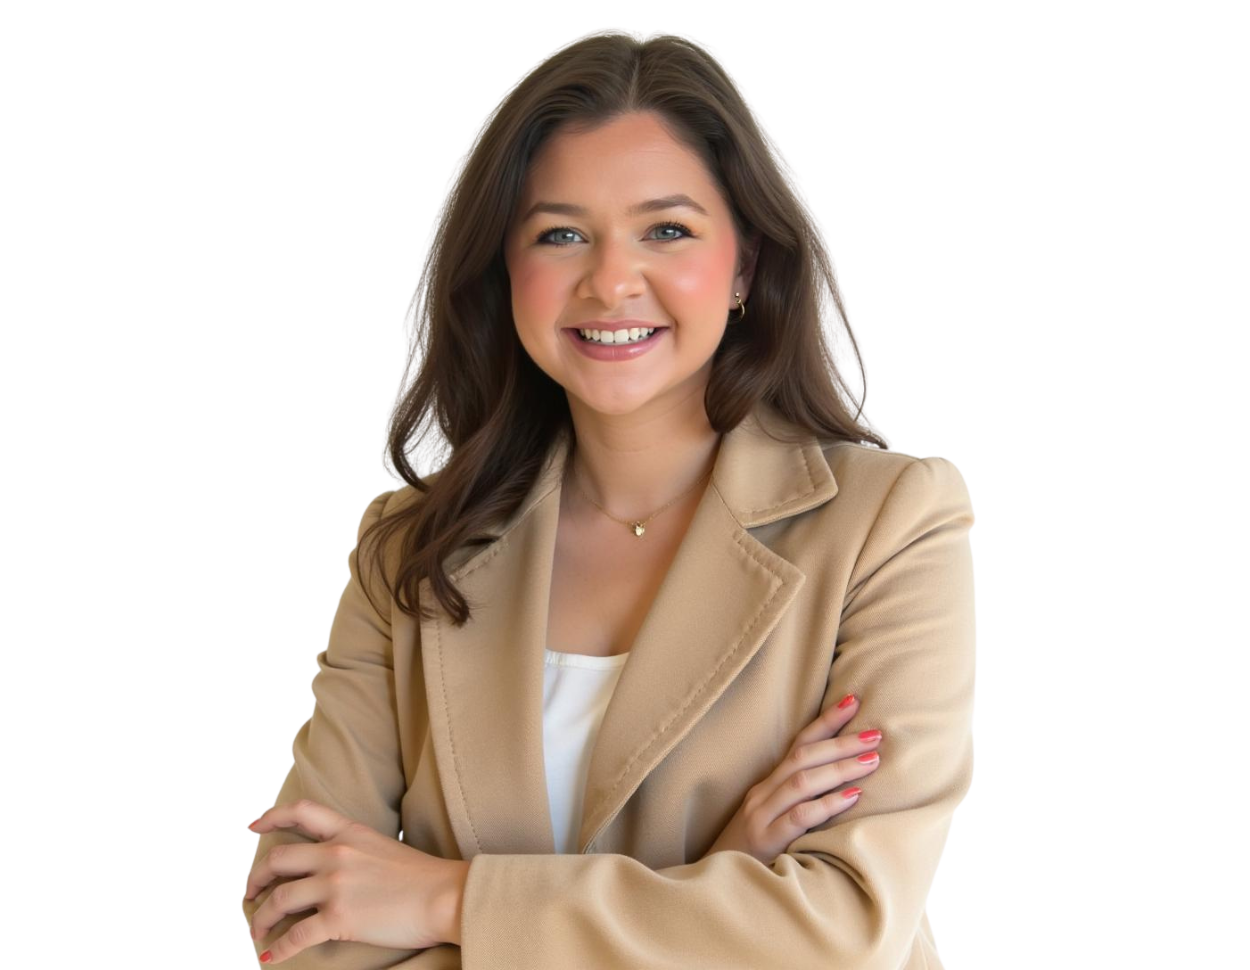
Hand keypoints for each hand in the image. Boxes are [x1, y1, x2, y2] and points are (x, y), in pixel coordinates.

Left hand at [244, 799, 459, 962]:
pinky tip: (271, 958)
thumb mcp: (381, 846)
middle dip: (255, 879)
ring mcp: (335, 886)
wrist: (443, 896)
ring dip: (261, 918)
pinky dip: (278, 949)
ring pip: (279, 899)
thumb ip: (352, 848)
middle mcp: (336, 854)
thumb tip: (330, 865)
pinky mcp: (339, 918)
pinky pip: (296, 936)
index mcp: (348, 832)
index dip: (271, 817)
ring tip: (258, 930)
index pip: (301, 811)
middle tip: (249, 894)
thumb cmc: (421, 876)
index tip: (253, 828)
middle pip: (278, 859)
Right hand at [702, 693, 881, 864]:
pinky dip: (827, 804)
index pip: (799, 743)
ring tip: (871, 761)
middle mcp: (763, 792)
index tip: (853, 701)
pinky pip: (800, 816)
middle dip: (841, 742)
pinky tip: (853, 797)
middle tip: (875, 733)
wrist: (720, 880)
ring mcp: (762, 815)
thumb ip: (799, 799)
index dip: (826, 721)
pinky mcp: (767, 840)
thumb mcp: (774, 817)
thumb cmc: (753, 851)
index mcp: (768, 783)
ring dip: (839, 768)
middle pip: (804, 757)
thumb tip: (844, 779)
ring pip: (803, 781)